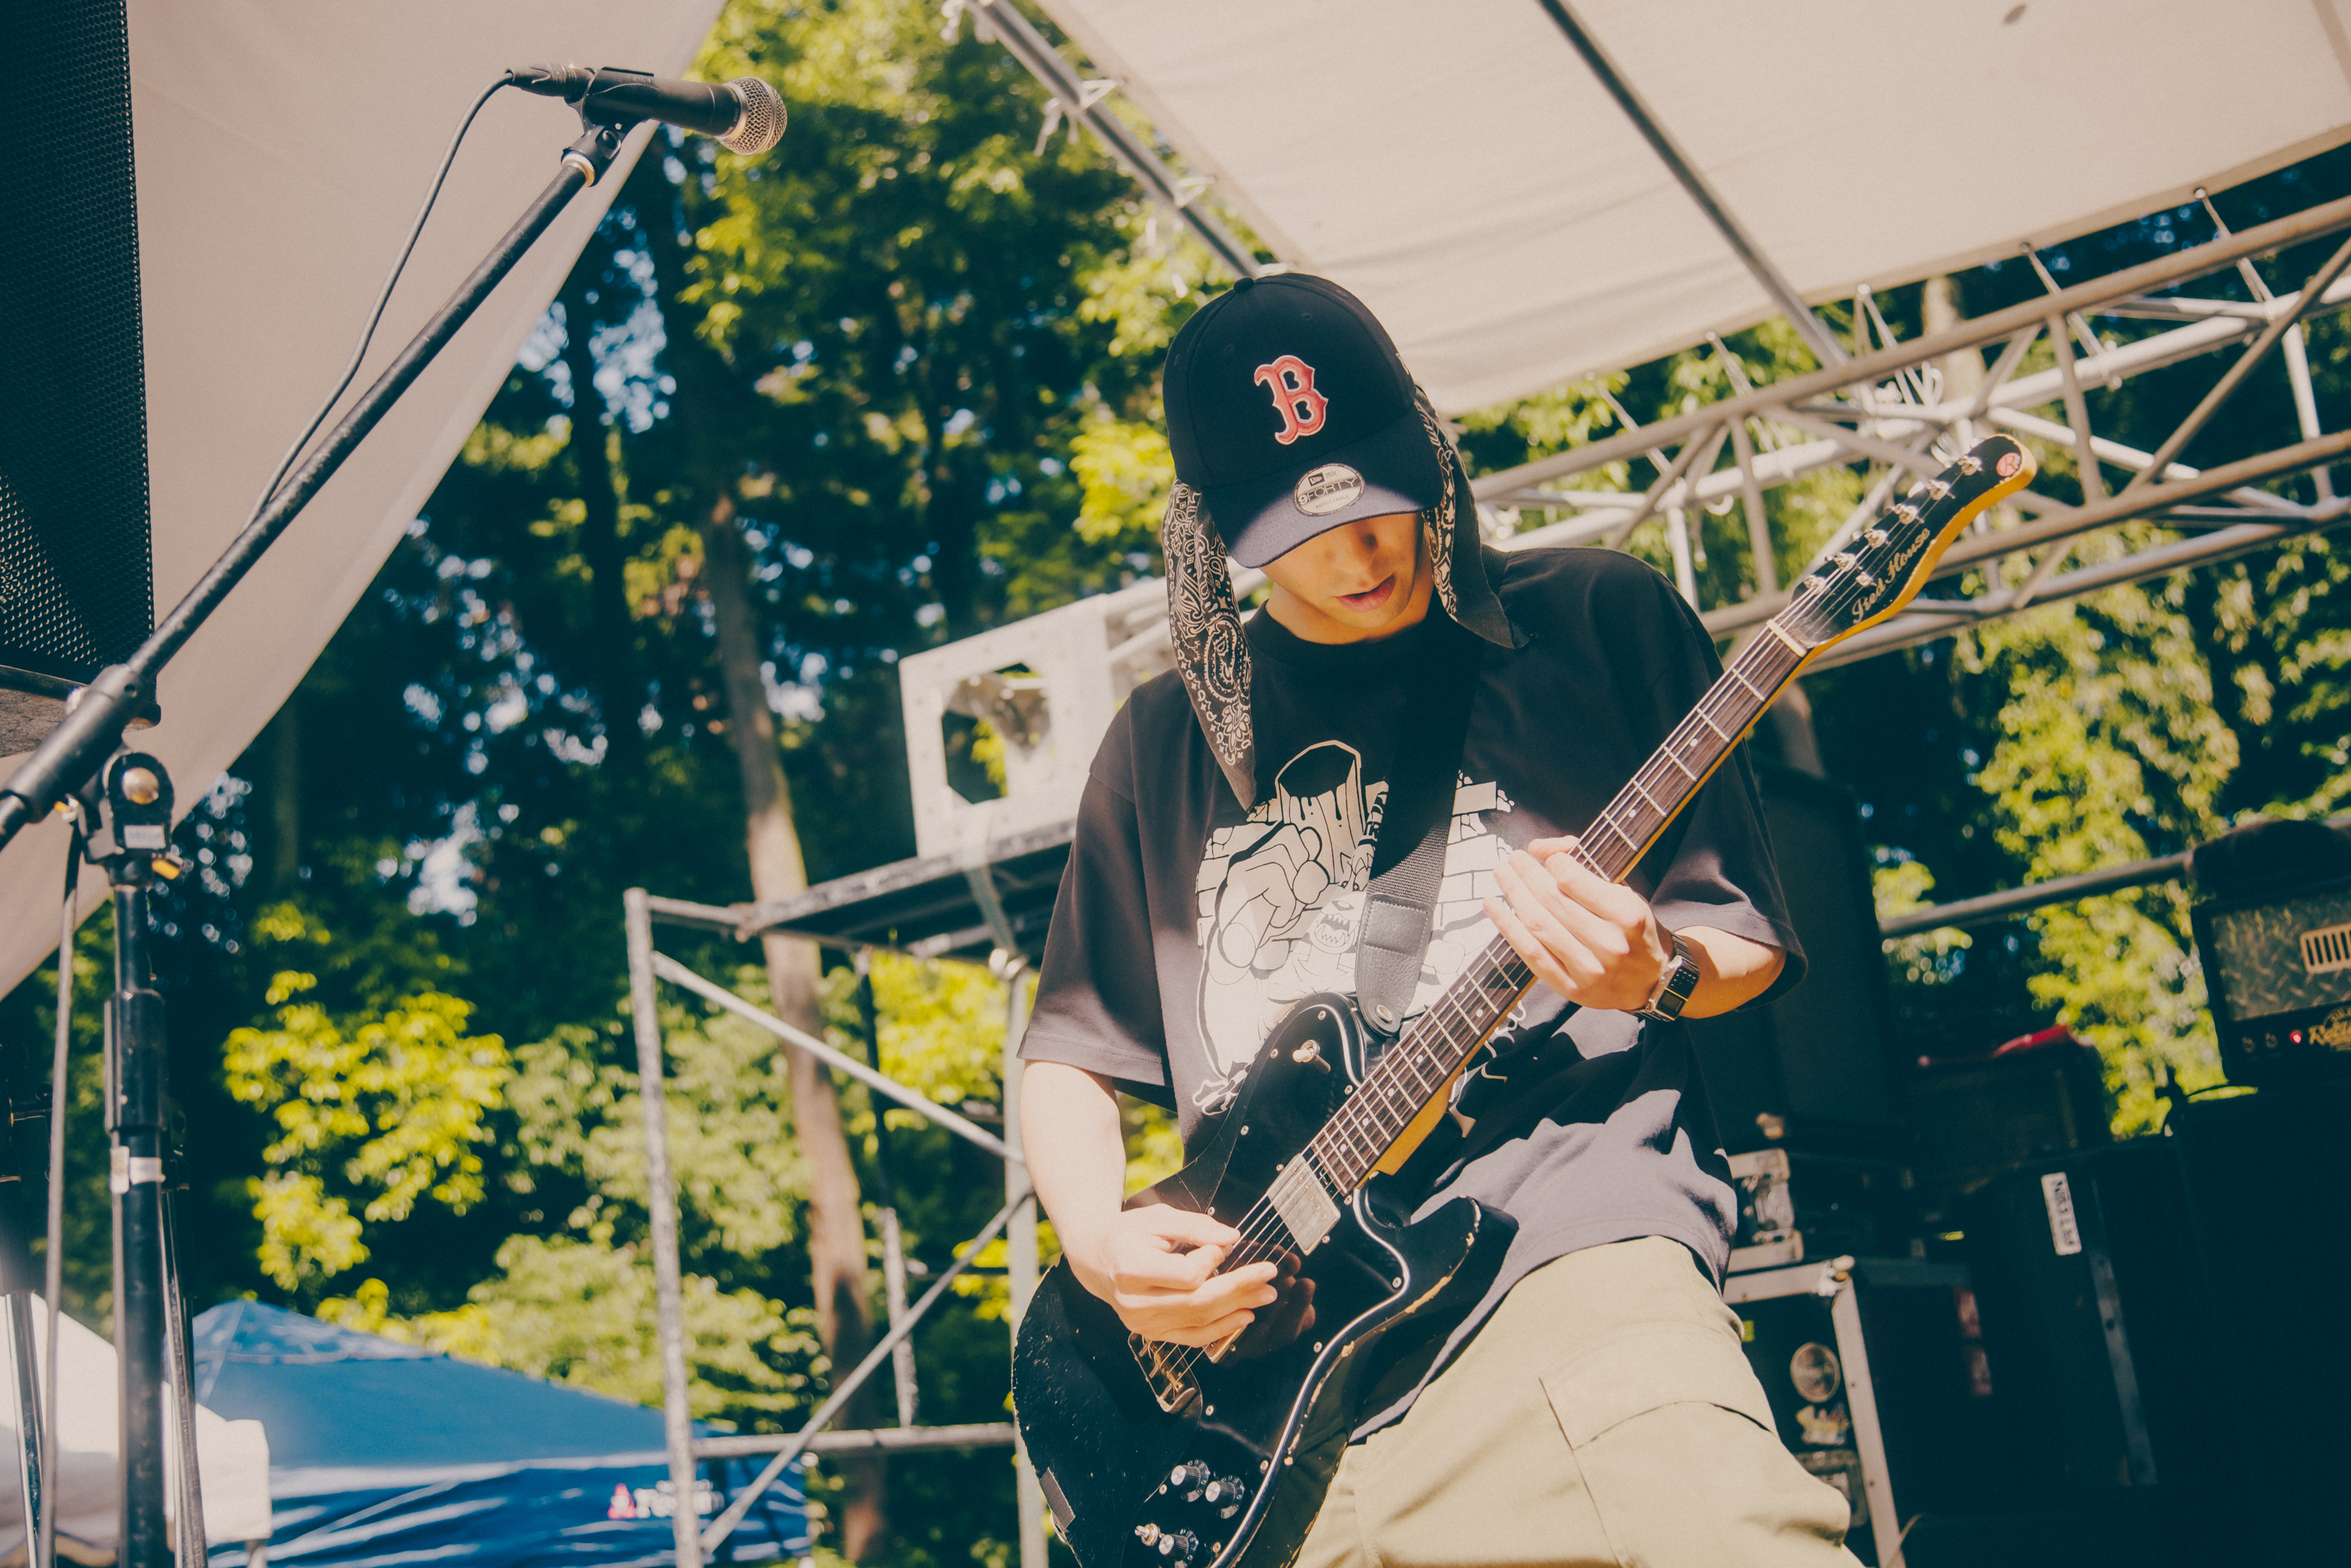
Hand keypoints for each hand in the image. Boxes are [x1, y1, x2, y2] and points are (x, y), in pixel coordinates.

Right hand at [1061, 1204, 1279, 1347]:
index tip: (1219, 1246)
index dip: (1211, 1260)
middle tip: (1269, 1277)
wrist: (1095, 1257)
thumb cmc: (1128, 1232)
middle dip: (1239, 1289)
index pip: (1186, 1275)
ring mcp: (1141, 1324)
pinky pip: (1191, 1338)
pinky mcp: (1150, 1334)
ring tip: (1265, 1295)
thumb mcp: (1158, 1217)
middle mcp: (1133, 1303)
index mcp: (1130, 1268)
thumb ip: (1195, 1226)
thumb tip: (1231, 1239)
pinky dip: (1220, 1329)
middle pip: (1197, 1303)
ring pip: (1198, 1323)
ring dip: (1236, 1310)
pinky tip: (1243, 1317)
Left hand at [1484, 834, 1672, 1012]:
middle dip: (1525, 874)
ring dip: (1513, 894)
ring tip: (1501, 874)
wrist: (1652, 980)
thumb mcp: (1623, 890)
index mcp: (1627, 916)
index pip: (1573, 881)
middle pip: (1551, 901)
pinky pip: (1530, 953)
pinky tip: (1492, 905)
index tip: (1545, 857)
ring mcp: (1589, 970)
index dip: (1552, 863)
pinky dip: (1506, 926)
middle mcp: (1609, 945)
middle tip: (1513, 858)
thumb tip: (1539, 848)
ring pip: (1538, 925)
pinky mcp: (1571, 988)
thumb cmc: (1633, 928)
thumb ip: (1585, 862)